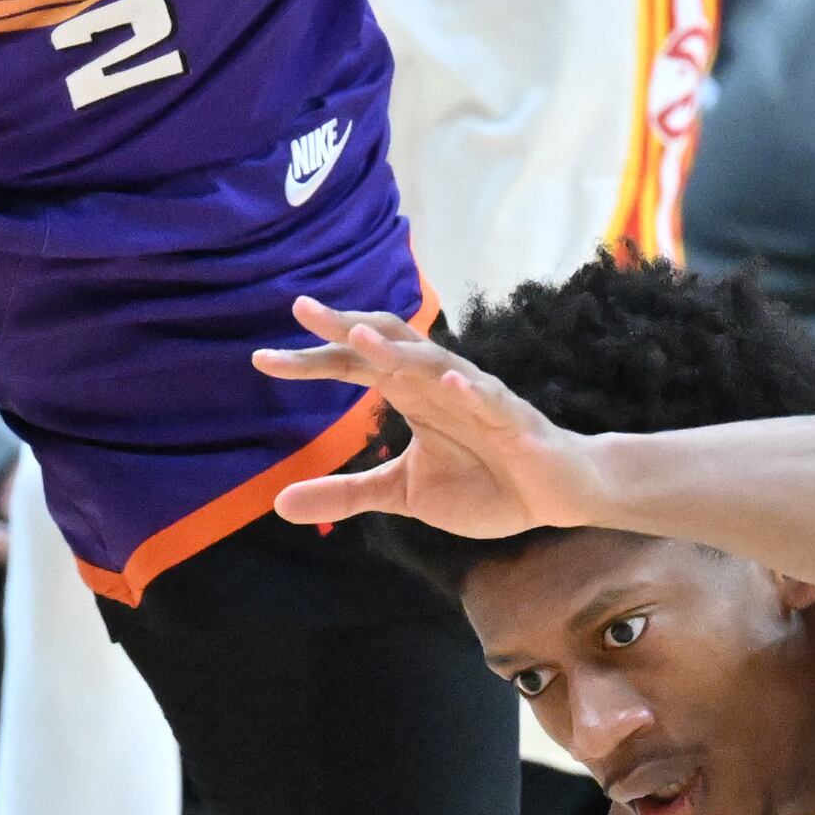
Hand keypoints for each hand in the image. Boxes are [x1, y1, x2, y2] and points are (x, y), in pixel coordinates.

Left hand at [255, 296, 608, 536]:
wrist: (552, 496)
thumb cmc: (481, 484)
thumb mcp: (401, 492)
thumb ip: (345, 493)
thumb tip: (278, 504)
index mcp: (410, 395)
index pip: (353, 367)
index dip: (310, 362)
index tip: (262, 360)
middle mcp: (437, 385)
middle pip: (386, 345)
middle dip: (346, 328)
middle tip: (302, 309)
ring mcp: (475, 398)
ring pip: (432, 363)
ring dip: (397, 350)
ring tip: (360, 337)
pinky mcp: (511, 420)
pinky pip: (488, 400)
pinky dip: (468, 389)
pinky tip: (446, 382)